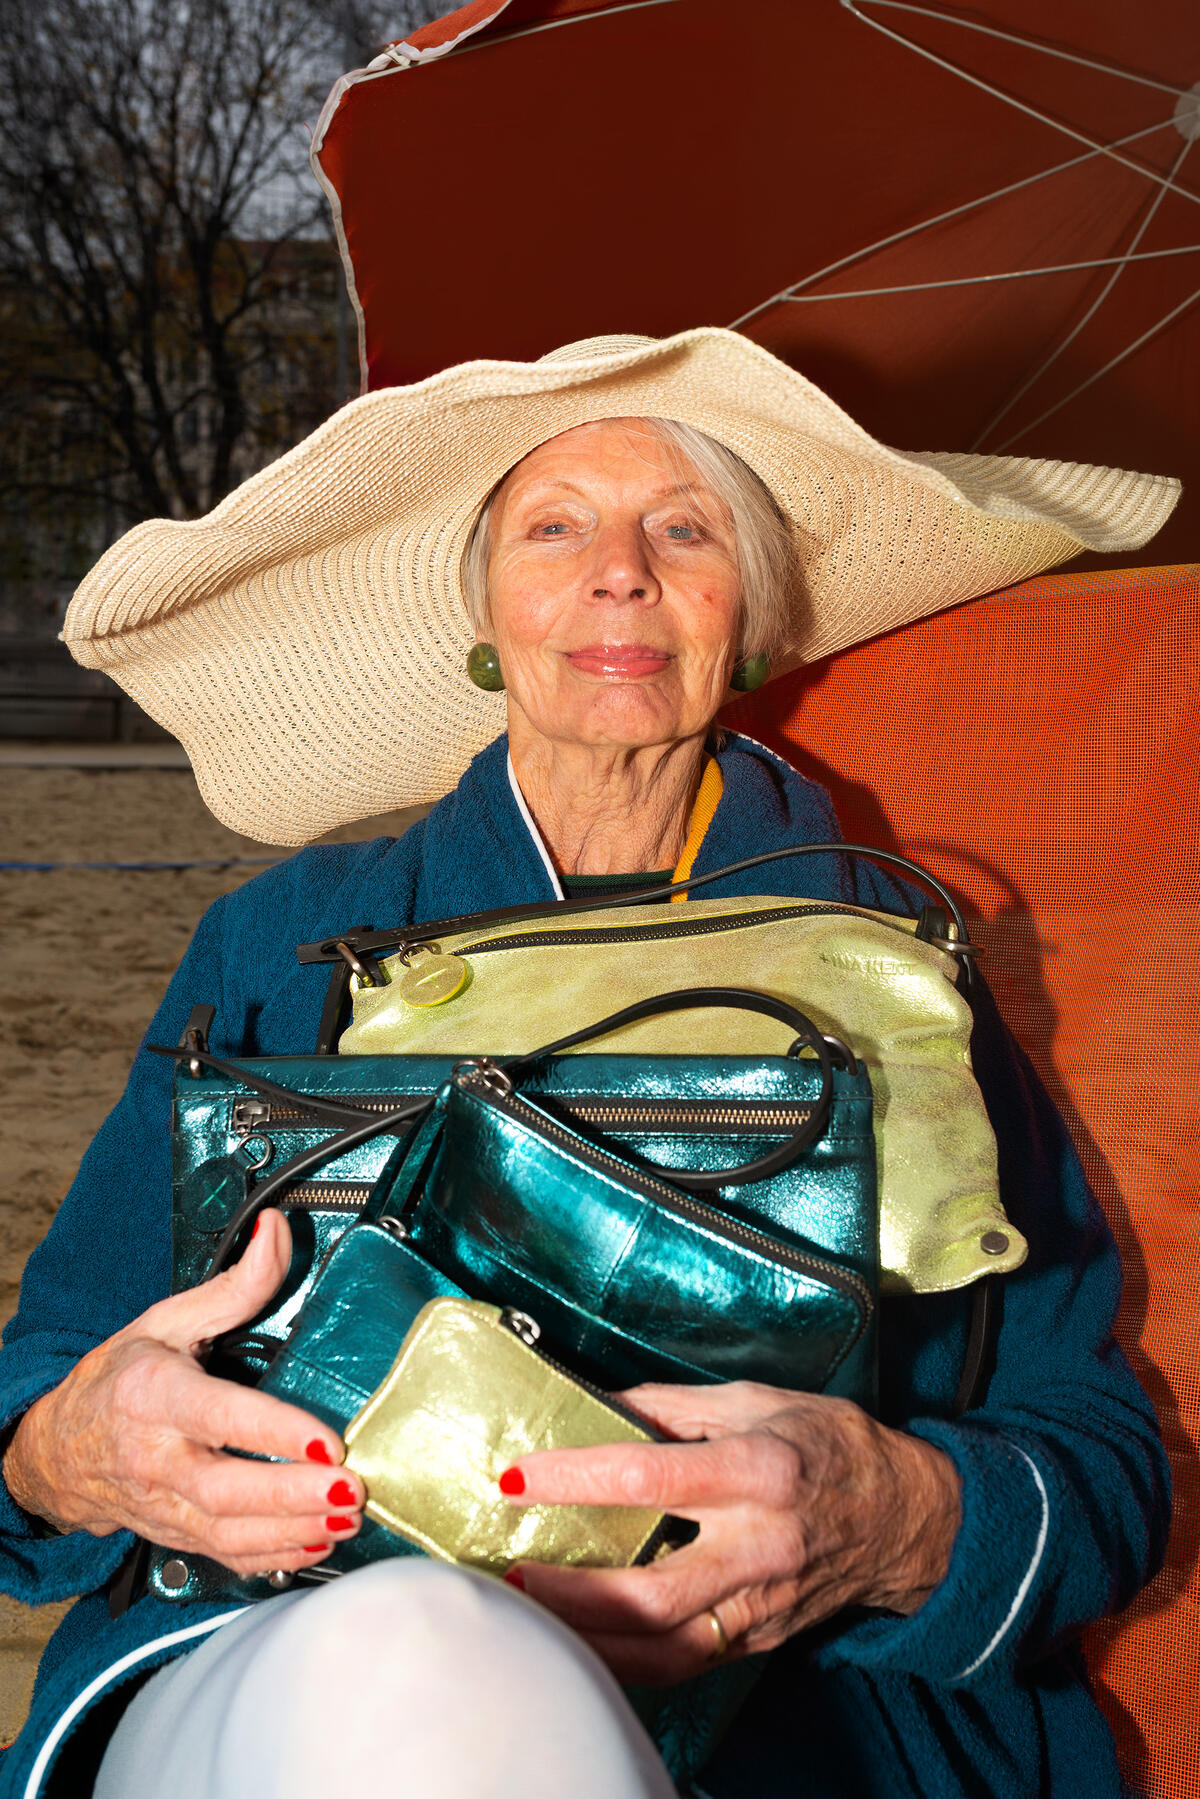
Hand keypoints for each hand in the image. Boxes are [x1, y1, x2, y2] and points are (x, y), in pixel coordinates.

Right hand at [2, 1210, 362, 1575]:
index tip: (327, 1443)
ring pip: (228, 1533)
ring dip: (293, 1532)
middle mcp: (155, 1457)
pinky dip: (273, 1558)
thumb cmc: (119, 1379)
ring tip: (347, 1517)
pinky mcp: (173, 1534)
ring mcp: (162, 1504)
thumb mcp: (169, 1320)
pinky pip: (224, 1556)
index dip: (274, 1432)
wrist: (58, 1447)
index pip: (218, 1417)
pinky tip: (317, 1542)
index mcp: (154, 1396)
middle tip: (349, 1489)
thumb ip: (235, 1284)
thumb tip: (276, 1234)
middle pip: (225, 1490)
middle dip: (292, 1496)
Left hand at [502, 1381, 960, 1684]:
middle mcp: (762, 1542)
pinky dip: (626, 1661)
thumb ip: (670, 1405)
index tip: (517, 1474)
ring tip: (532, 1614)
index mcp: (759, 1468)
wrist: (907, 1517)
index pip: (650, 1474)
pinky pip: (683, 1663)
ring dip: (589, 1639)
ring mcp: (762, 1601)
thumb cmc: (829, 1445)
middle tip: (513, 1573)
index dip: (575, 1476)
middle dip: (572, 1591)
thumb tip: (592, 1401)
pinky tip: (583, 1642)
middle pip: (653, 1589)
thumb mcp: (756, 1400)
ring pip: (664, 1644)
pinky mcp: (760, 1637)